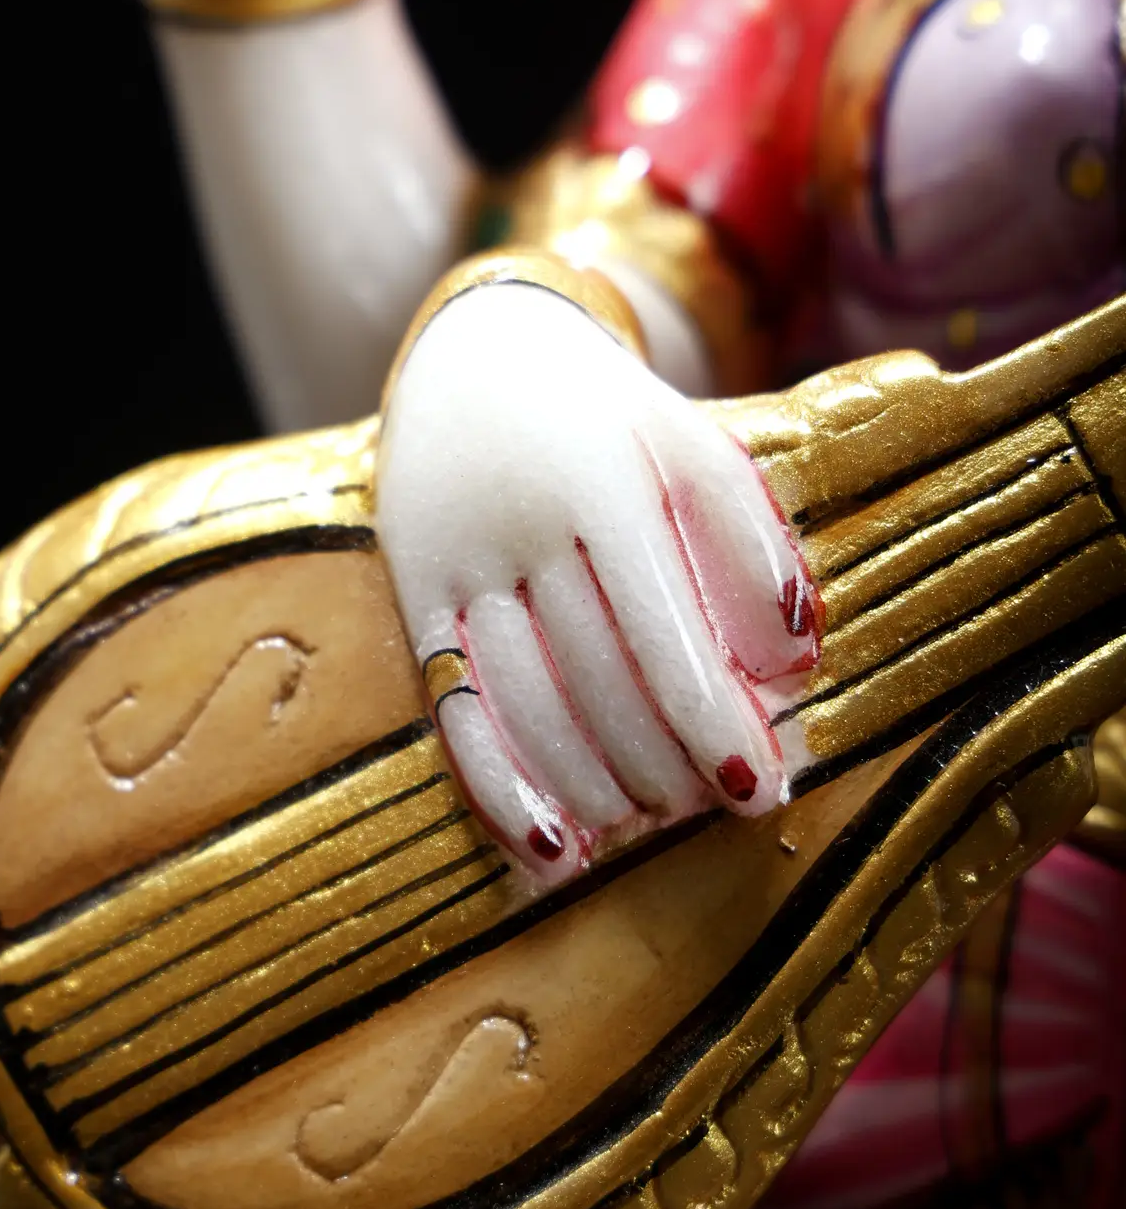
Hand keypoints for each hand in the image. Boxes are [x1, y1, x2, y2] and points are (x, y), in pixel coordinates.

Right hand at [376, 273, 821, 888]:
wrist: (473, 357)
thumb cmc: (607, 417)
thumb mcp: (690, 443)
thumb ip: (752, 539)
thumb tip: (794, 661)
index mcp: (601, 478)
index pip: (664, 630)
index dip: (712, 720)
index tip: (758, 786)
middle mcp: (520, 523)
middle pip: (597, 681)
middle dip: (664, 763)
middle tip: (712, 808)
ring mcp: (456, 564)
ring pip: (527, 706)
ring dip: (595, 785)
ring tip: (648, 819)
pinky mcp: (414, 597)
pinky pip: (454, 712)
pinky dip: (501, 789)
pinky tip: (550, 851)